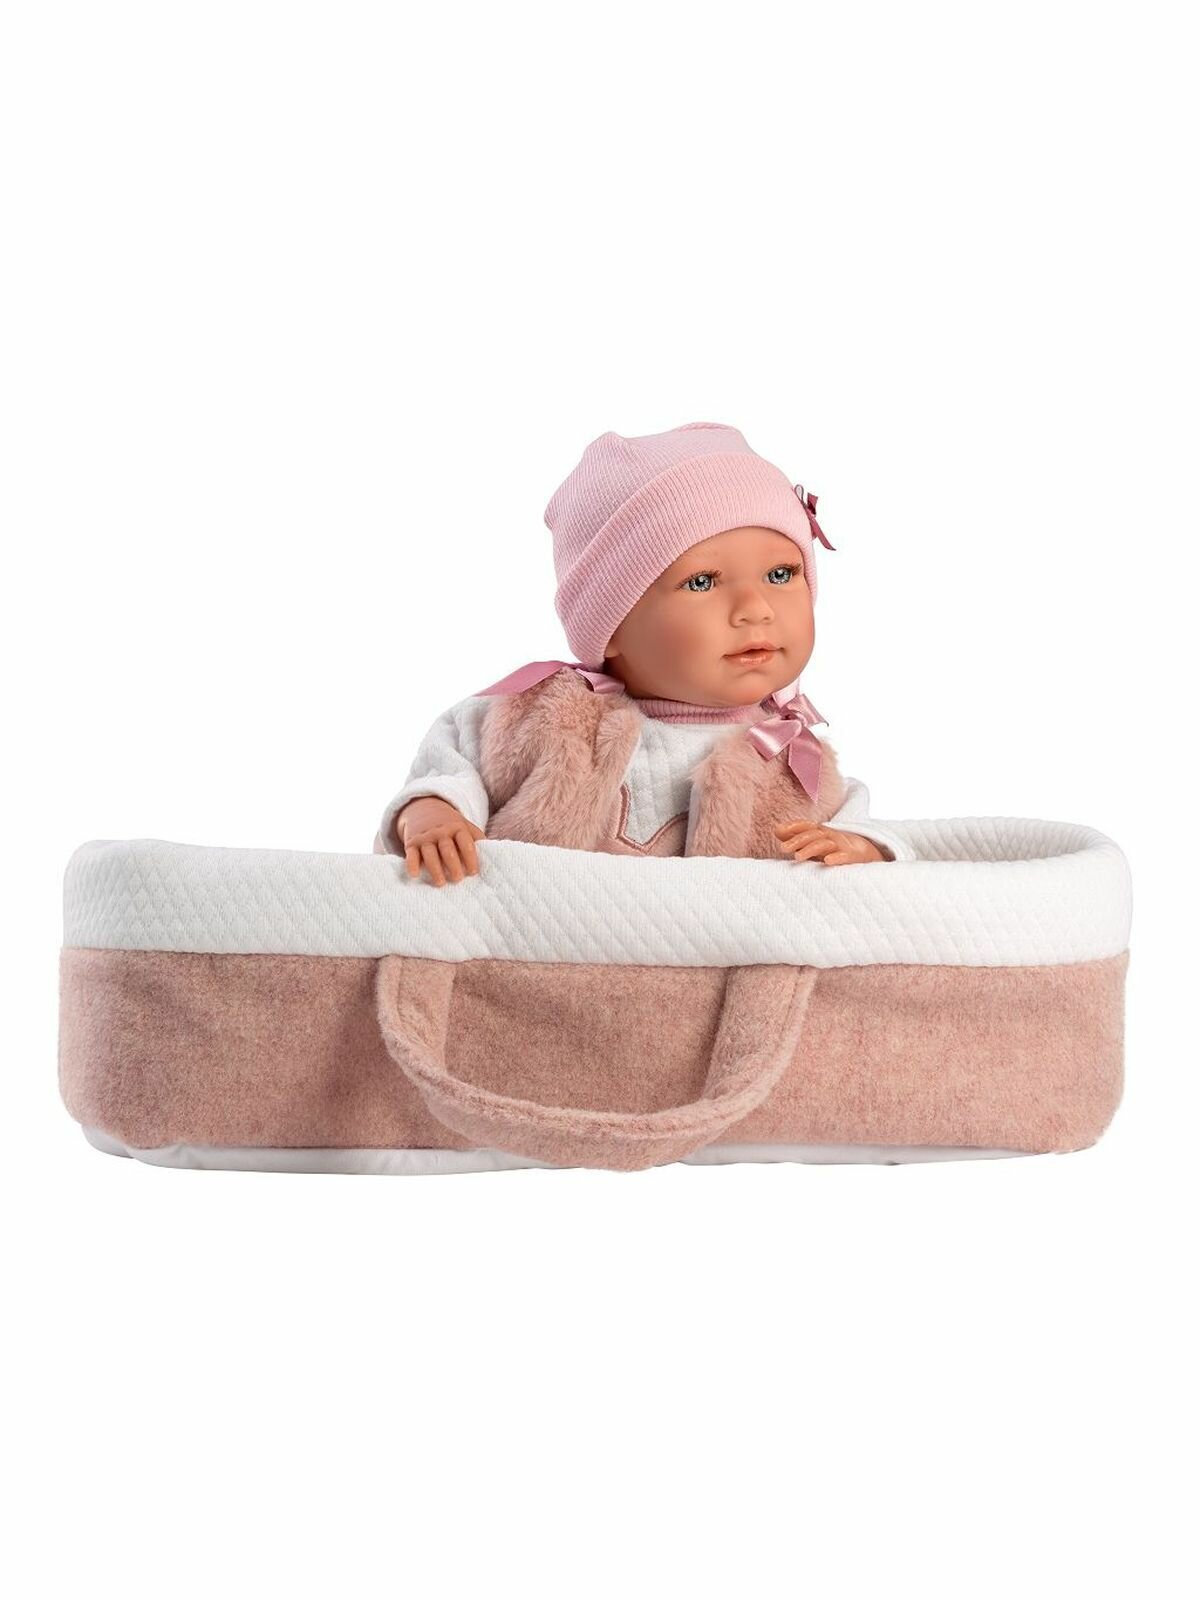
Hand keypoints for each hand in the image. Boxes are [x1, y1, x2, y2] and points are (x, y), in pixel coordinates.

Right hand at [395, 797, 485, 886]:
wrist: (424, 808)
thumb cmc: (450, 825)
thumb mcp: (465, 826)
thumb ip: (477, 838)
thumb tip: (495, 855)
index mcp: (457, 828)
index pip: (465, 842)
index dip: (470, 857)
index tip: (474, 872)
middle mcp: (441, 832)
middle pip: (447, 849)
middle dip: (453, 864)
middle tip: (458, 879)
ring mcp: (425, 837)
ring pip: (430, 853)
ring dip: (435, 868)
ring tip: (441, 883)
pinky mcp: (411, 843)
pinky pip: (411, 854)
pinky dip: (411, 864)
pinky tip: (415, 875)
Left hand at [774, 820, 890, 865]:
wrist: (873, 855)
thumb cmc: (838, 850)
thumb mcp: (817, 843)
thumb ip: (797, 838)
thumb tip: (775, 830)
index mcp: (822, 833)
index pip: (807, 825)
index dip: (794, 826)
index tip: (779, 831)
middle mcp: (832, 836)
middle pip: (813, 834)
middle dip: (798, 840)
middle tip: (782, 849)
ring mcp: (844, 846)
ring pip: (825, 844)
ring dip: (811, 849)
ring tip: (797, 857)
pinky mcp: (855, 857)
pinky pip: (845, 857)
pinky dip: (837, 858)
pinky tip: (827, 862)